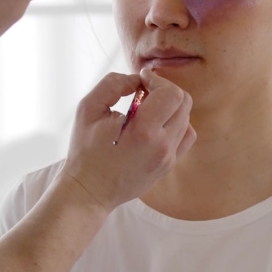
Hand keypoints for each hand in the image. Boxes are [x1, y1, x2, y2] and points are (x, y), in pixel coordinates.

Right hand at [60, 68, 194, 211]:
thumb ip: (112, 84)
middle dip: (164, 89)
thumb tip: (136, 80)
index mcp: (144, 132)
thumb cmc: (85, 150)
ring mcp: (168, 158)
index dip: (156, 79)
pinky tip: (155, 124)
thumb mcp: (88, 109)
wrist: (90, 191)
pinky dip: (176, 123)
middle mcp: (162, 146)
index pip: (171, 94)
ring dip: (170, 106)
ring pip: (186, 118)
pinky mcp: (168, 165)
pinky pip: (186, 136)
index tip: (140, 80)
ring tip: (146, 109)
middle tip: (143, 92)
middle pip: (184, 102)